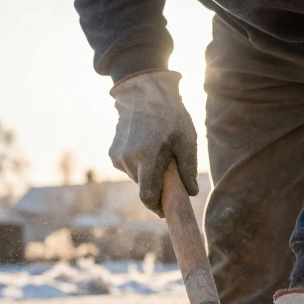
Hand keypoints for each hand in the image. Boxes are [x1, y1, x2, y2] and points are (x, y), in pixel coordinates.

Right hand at [108, 70, 198, 215]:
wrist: (145, 94)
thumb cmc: (170, 116)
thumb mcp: (186, 141)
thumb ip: (187, 170)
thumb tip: (190, 193)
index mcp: (147, 159)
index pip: (148, 196)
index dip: (157, 207)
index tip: (164, 210)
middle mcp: (128, 160)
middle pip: (143, 187)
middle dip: (156, 186)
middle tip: (169, 173)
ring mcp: (118, 156)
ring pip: (136, 177)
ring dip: (147, 173)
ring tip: (158, 153)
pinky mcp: (113, 152)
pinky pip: (128, 167)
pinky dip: (138, 164)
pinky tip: (146, 147)